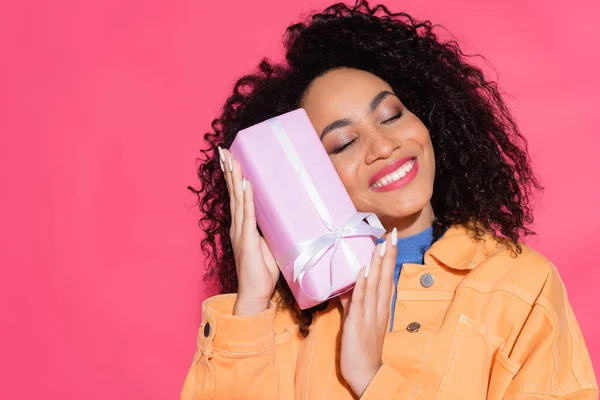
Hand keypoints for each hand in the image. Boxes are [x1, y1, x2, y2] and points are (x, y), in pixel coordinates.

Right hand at [219, 147, 279, 315]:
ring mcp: (240, 232)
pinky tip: (245, 184)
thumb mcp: (270, 245)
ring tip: (231, 159)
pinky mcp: (247, 240)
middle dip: (229, 171)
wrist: (254, 294)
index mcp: (242, 226)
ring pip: (237, 199)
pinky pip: (247, 215)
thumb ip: (272, 231)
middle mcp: (238, 226)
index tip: (230, 159)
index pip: (237, 197)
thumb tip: (284, 218)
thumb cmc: (262, 272)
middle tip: (224, 151)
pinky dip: (246, 199)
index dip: (233, 178)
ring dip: (235, 178)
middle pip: (233, 193)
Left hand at [339, 228, 396, 396]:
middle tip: (392, 234)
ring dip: (377, 264)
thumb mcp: (357, 318)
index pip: (387, 277)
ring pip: (374, 285)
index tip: (393, 239)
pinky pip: (360, 301)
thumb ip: (353, 299)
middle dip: (387, 255)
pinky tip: (363, 271)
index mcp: (381, 306)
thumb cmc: (361, 346)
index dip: (389, 258)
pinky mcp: (358, 323)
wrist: (365, 373)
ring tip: (380, 245)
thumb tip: (347, 282)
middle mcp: (379, 308)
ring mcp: (369, 315)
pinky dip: (361, 285)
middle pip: (384, 277)